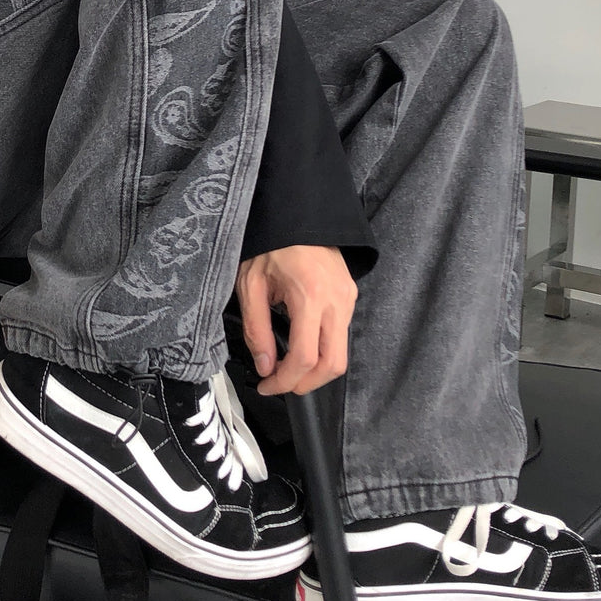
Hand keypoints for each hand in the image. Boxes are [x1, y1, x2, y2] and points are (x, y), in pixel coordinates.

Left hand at [235, 245, 356, 395]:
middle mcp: (337, 300)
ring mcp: (348, 299)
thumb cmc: (271, 244)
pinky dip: (323, 351)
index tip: (266, 386)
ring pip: (341, 354)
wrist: (296, 215)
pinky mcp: (350, 296)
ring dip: (316, 370)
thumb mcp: (251, 285)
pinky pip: (341, 336)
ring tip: (288, 369)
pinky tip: (301, 347)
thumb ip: (256, 330)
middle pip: (333, 365)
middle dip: (306, 384)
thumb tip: (265, 366)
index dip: (285, 381)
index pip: (305, 357)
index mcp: (310, 296)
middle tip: (280, 385)